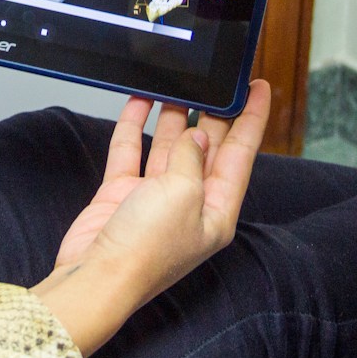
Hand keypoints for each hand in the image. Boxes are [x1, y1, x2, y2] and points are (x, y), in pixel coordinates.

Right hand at [31, 81, 269, 355]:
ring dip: (172, 115)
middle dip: (211, 113)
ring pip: (169, 146)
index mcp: (218, 209)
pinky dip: (134, 126)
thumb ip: (192, 157)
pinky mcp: (123, 194)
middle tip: (214, 80)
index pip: (242, 154)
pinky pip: (132, 151)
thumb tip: (196, 136)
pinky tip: (138, 101)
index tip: (259, 87)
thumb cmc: (146, 250)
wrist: (97, 277)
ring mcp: (155, 198)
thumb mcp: (183, 193)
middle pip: (207, 147)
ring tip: (177, 82)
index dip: (253, 118)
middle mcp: (190, 203)